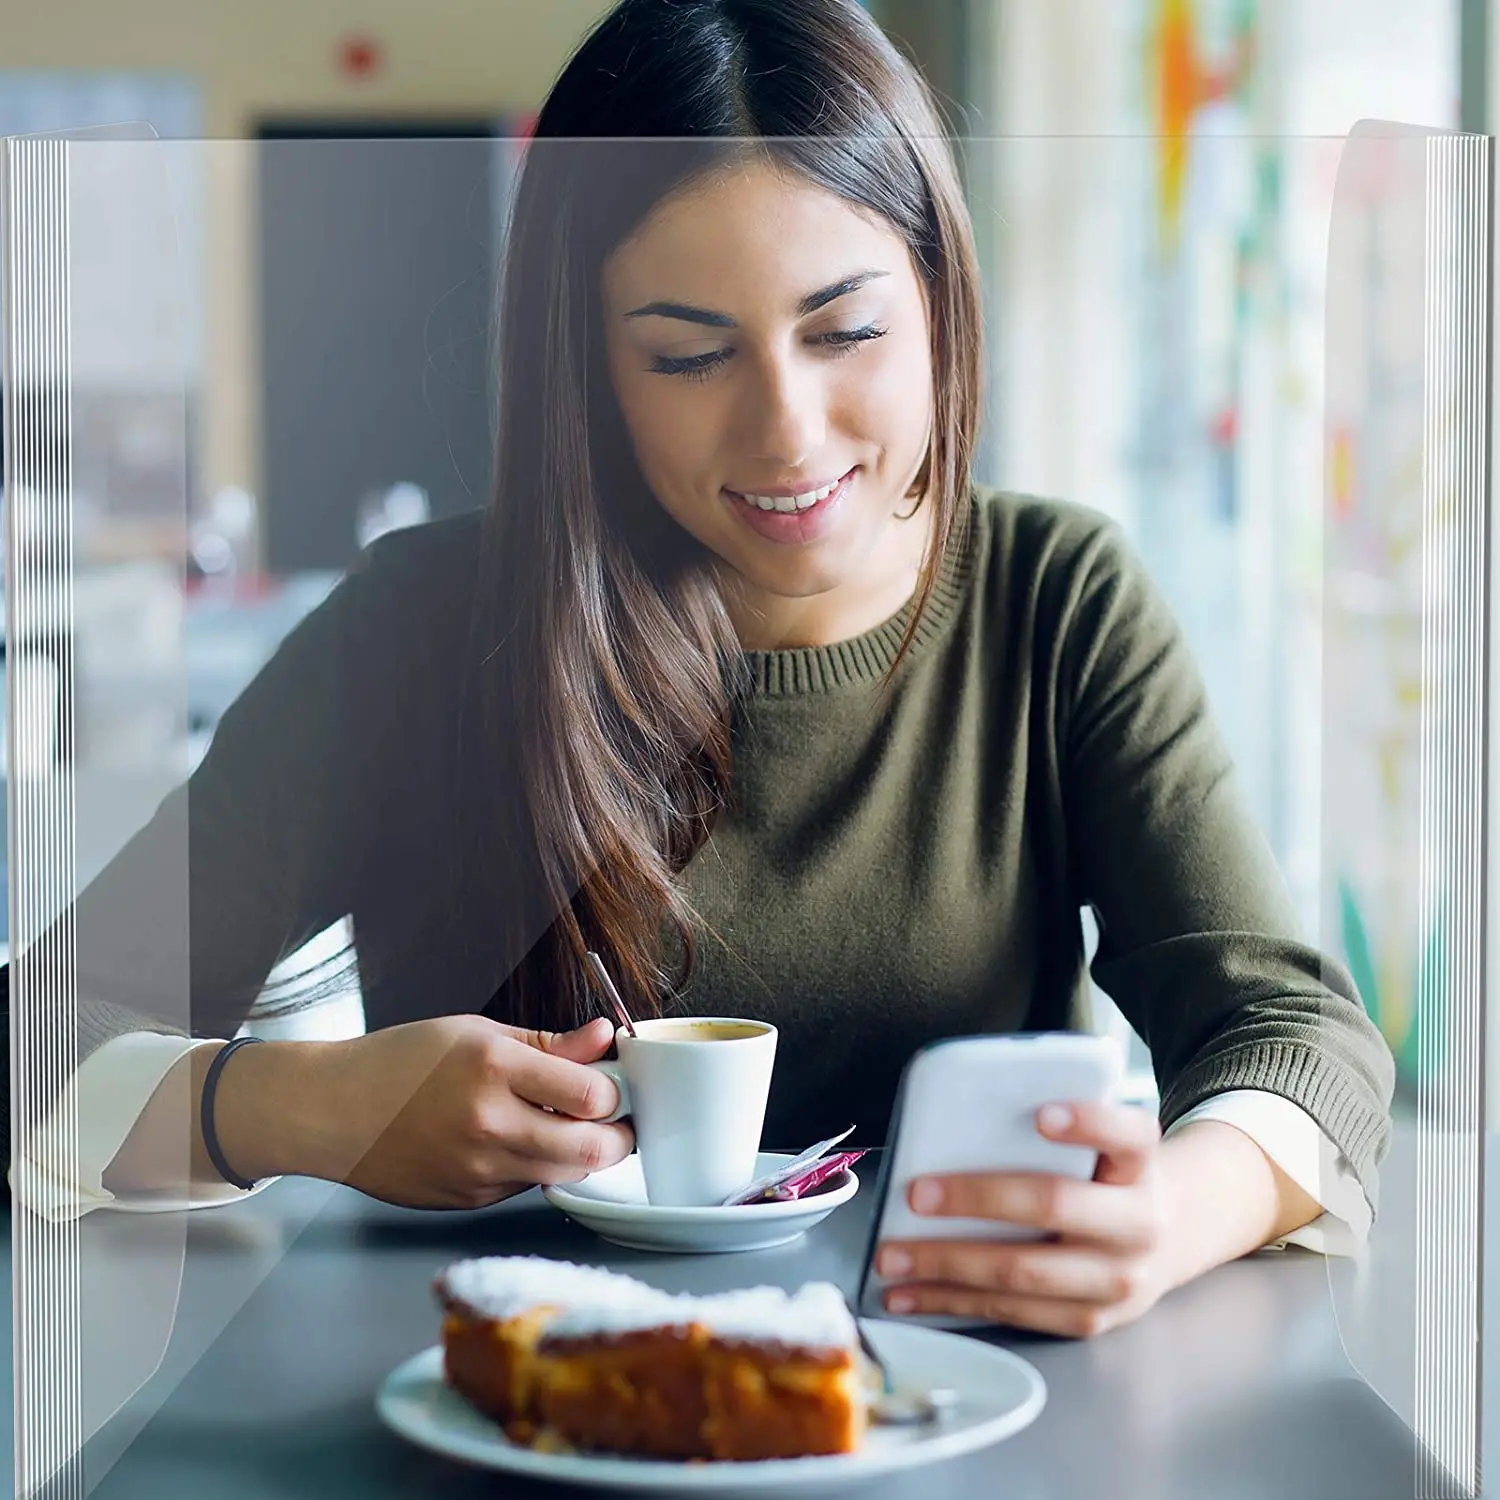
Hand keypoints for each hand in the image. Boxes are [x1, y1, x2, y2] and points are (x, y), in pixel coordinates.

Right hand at [214, 1013, 634, 1209]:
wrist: (333, 1112)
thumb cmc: (401, 1062)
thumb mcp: (478, 1033)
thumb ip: (548, 1043)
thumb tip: (603, 1037)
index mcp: (493, 1068)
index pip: (591, 1096)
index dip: (612, 1092)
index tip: (610, 1084)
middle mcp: (490, 1123)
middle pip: (593, 1150)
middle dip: (619, 1138)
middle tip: (618, 1122)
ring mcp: (479, 1169)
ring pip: (565, 1175)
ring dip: (583, 1157)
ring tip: (574, 1129)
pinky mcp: (470, 1199)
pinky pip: (526, 1185)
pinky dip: (537, 1168)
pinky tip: (519, 1144)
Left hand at [874, 1101, 1171, 1338]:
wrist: (1168, 1238)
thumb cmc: (1107, 1176)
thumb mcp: (1104, 1145)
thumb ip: (1060, 1133)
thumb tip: (959, 1120)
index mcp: (1141, 1164)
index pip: (1127, 1135)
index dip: (1088, 1123)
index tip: (1039, 1114)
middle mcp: (1139, 1223)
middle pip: (1055, 1205)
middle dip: (978, 1199)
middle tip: (916, 1194)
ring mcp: (1118, 1281)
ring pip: (1023, 1271)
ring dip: (947, 1265)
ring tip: (891, 1255)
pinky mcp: (1090, 1321)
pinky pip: (1013, 1312)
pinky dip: (954, 1302)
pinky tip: (911, 1293)